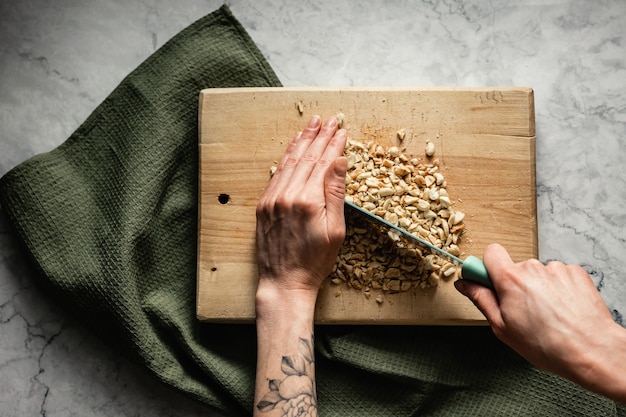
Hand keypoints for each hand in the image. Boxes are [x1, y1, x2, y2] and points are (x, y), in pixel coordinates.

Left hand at [256, 115, 346, 294]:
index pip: (323, 163)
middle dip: (318, 136)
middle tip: (328, 120)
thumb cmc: (315, 261)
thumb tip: (339, 162)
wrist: (284, 282)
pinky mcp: (263, 205)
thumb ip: (335, 193)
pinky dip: (286, 157)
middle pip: (306, 158)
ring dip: (301, 141)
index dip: (333, 145)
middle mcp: (287, 195)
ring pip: (289, 162)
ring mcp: (272, 199)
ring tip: (311, 125)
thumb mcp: (335, 230)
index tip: (341, 130)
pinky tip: (292, 148)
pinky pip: (276, 174)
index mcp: (308, 200)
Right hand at [455, 244, 625, 399]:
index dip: (488, 267)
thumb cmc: (547, 345)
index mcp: (510, 279)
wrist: (591, 350)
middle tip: (524, 310)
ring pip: (538, 274)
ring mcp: (556, 269)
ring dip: (539, 288)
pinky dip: (559, 289)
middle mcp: (532, 268)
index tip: (488, 281)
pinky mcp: (575, 272)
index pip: (491, 253)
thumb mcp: (502, 327)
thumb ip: (481, 299)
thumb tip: (464, 284)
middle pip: (516, 267)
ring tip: (548, 314)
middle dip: (516, 284)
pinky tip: (563, 309)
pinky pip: (559, 275)